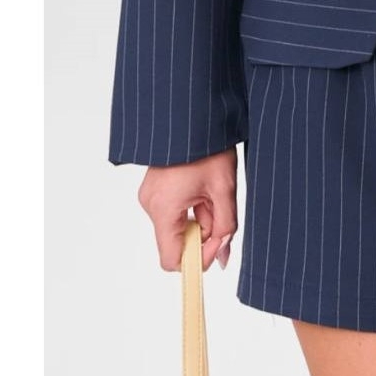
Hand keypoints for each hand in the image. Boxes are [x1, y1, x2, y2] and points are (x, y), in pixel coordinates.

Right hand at [137, 148, 237, 272]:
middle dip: (203, 234)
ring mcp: (150, 196)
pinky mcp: (154, 190)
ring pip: (177, 228)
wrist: (193, 114)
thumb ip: (226, 227)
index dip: (197, 260)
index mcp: (163, 207)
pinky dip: (191, 209)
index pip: (171, 260)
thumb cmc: (209, 146)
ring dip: (199, 220)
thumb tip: (223, 257)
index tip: (217, 247)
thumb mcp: (224, 190)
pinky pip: (173, 213)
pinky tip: (202, 189)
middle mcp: (150, 205)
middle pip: (176, 243)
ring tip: (212, 192)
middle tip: (220, 209)